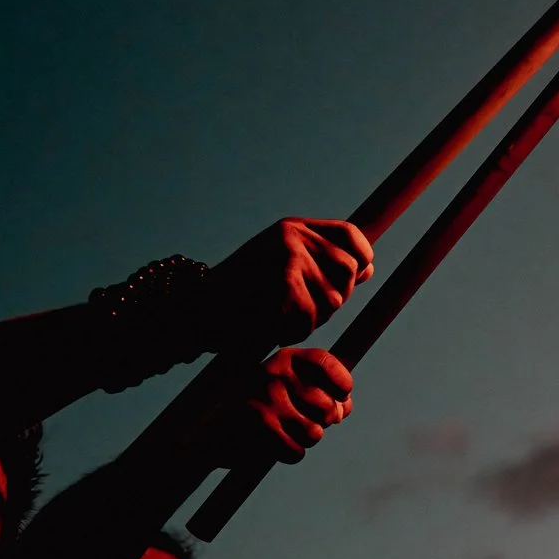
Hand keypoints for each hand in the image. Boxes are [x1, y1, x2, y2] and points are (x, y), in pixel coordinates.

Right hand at [205, 219, 374, 348]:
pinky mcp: (283, 280)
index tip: (355, 278)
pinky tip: (271, 328)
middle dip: (334, 298)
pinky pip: (310, 316)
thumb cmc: (235, 297)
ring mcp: (288, 255)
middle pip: (348, 271)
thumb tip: (368, 267)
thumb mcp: (282, 269)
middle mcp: (293, 235)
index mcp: (293, 228)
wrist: (190, 310)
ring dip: (312, 319)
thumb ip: (322, 266)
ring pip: (333, 299)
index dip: (361, 258)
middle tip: (299, 310)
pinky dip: (293, 330)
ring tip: (278, 317)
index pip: (351, 235)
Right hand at [226, 349, 353, 465]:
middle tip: (307, 420)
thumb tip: (343, 408)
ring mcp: (264, 401)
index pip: (326, 363)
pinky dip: (292, 453)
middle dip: (325, 422)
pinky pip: (296, 451)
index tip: (342, 395)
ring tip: (289, 431)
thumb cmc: (264, 406)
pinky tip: (277, 444)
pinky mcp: (258, 429)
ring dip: (308, 439)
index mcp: (285, 360)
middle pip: (327, 407)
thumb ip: (324, 391)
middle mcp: (274, 375)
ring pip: (315, 434)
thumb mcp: (290, 386)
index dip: (342, 383)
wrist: (212, 430)